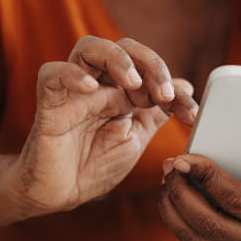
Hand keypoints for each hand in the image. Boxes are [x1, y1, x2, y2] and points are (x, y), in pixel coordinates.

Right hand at [9, 36, 197, 216]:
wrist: (60, 194)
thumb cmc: (94, 164)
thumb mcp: (135, 138)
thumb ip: (157, 112)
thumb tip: (185, 85)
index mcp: (122, 91)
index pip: (150, 70)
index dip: (173, 88)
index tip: (191, 115)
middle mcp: (99, 84)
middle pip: (124, 47)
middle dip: (150, 64)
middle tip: (163, 96)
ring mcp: (74, 91)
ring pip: (89, 48)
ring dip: (116, 59)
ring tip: (133, 82)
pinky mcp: (50, 104)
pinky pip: (52, 74)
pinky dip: (71, 75)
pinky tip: (90, 88)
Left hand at [158, 137, 240, 240]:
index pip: (234, 199)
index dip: (205, 178)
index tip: (184, 158)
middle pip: (209, 221)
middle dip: (182, 192)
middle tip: (170, 165)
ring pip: (195, 236)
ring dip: (173, 207)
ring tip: (167, 178)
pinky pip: (193, 240)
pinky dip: (175, 218)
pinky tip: (169, 194)